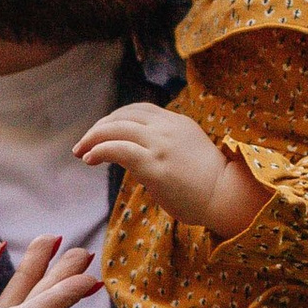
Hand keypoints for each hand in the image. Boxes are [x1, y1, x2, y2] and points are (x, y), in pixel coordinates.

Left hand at [76, 101, 266, 239]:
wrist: (226, 197)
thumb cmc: (208, 184)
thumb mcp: (187, 153)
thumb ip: (165, 147)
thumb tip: (138, 157)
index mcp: (177, 122)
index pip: (138, 109)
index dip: (115, 118)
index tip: (101, 132)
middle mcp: (167, 128)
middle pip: (123, 116)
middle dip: (99, 128)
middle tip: (83, 144)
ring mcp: (161, 145)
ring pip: (116, 129)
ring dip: (93, 138)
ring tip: (81, 152)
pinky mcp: (154, 165)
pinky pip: (118, 149)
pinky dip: (100, 150)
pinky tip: (90, 159)